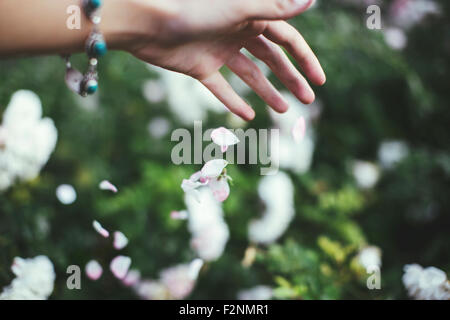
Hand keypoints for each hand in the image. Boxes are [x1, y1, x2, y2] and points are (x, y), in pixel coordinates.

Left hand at [128, 0, 325, 119]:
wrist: (150, 23)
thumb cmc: (194, 9)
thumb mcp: (241, 8)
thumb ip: (276, 7)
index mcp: (251, 17)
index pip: (288, 39)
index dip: (305, 59)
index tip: (319, 81)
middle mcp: (237, 33)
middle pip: (272, 59)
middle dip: (291, 79)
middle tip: (307, 100)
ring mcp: (219, 52)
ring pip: (249, 75)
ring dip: (267, 92)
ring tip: (283, 111)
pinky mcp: (200, 67)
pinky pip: (221, 87)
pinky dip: (233, 100)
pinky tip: (247, 116)